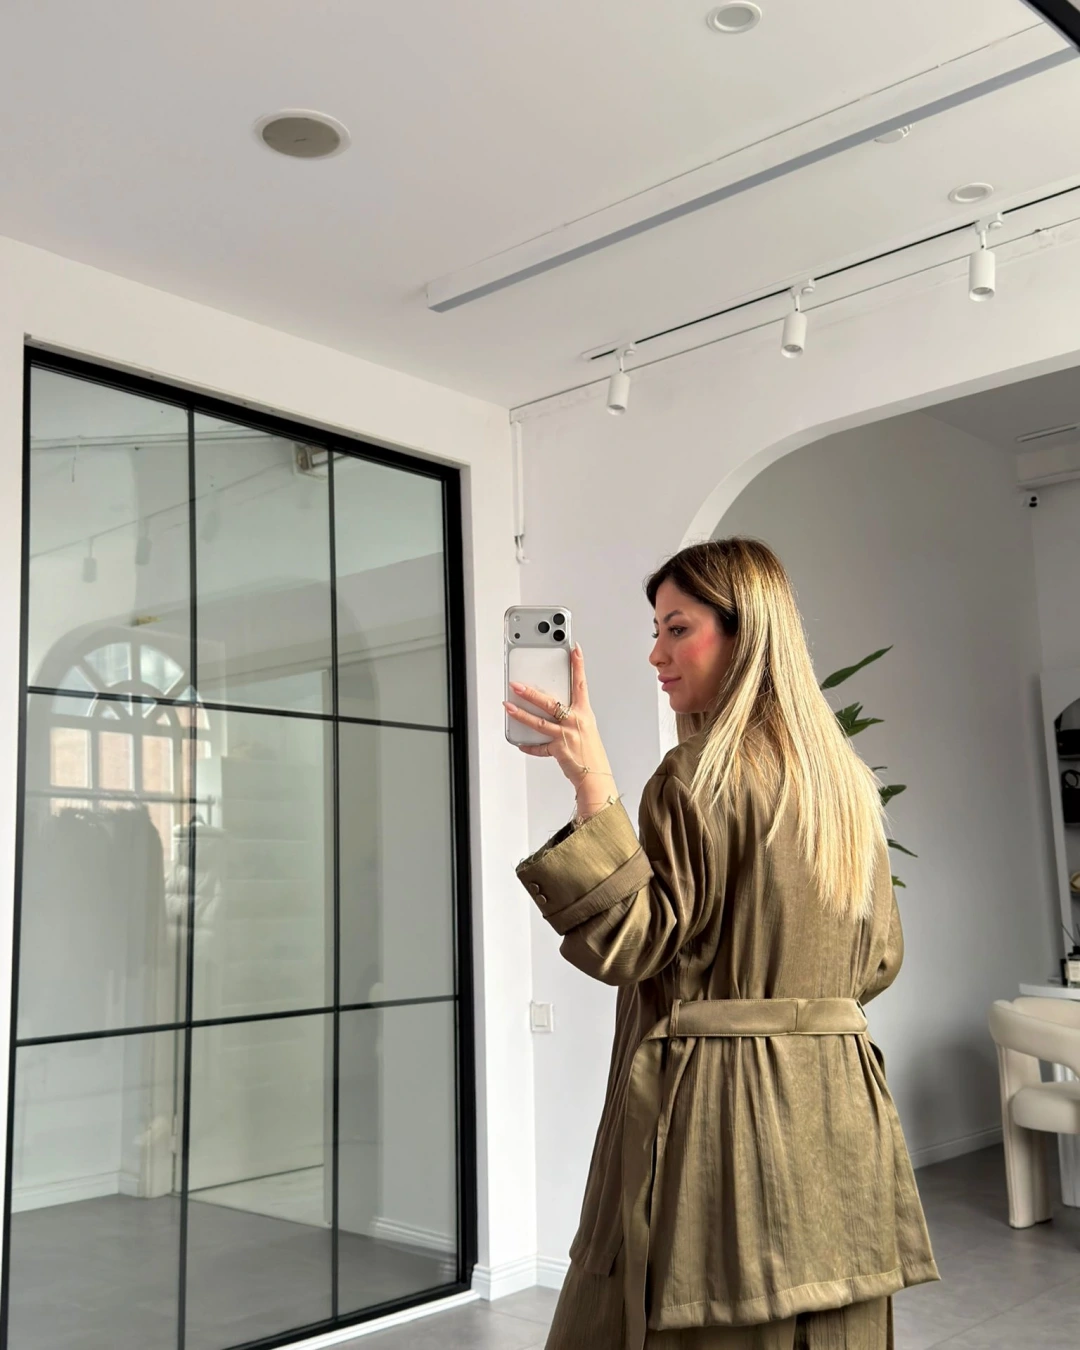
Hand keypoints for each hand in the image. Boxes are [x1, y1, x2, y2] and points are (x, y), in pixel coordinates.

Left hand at [504, 645, 616, 817]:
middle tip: (517, 685)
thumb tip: (554, 709)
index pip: (581, 684)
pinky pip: (539, 746)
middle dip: (531, 693)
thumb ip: (570, 717)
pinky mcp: (558, 749)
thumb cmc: (592, 752)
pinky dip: (529, 745)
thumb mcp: (586, 728)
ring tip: (508, 706)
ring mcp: (566, 735)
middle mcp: (575, 721)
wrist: (596, 776)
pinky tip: (521, 742)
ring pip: (539, 722)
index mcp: (584, 713)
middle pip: (550, 703)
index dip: (578, 665)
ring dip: (520, 714)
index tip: (574, 649)